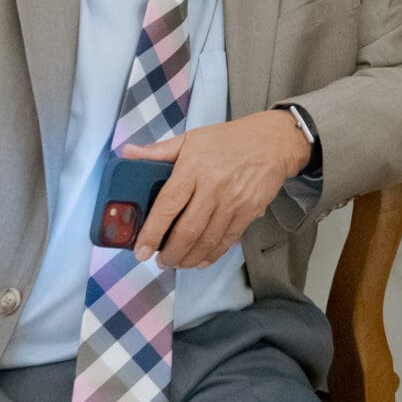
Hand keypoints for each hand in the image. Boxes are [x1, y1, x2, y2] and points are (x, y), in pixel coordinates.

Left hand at [122, 109, 312, 268]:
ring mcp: (233, 201)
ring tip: (176, 262)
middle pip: (187, 230)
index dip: (152, 232)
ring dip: (188, 258)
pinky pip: (227, 240)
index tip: (140, 250)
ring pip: (206, 240)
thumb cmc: (228, 140)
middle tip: (159, 261)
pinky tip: (199, 260)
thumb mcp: (191, 139)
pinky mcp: (249, 212)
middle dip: (170, 253)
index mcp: (193, 167)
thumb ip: (158, 150)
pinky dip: (211, 255)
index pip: (168, 205)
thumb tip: (128, 153)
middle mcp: (212, 186)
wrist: (273, 142)